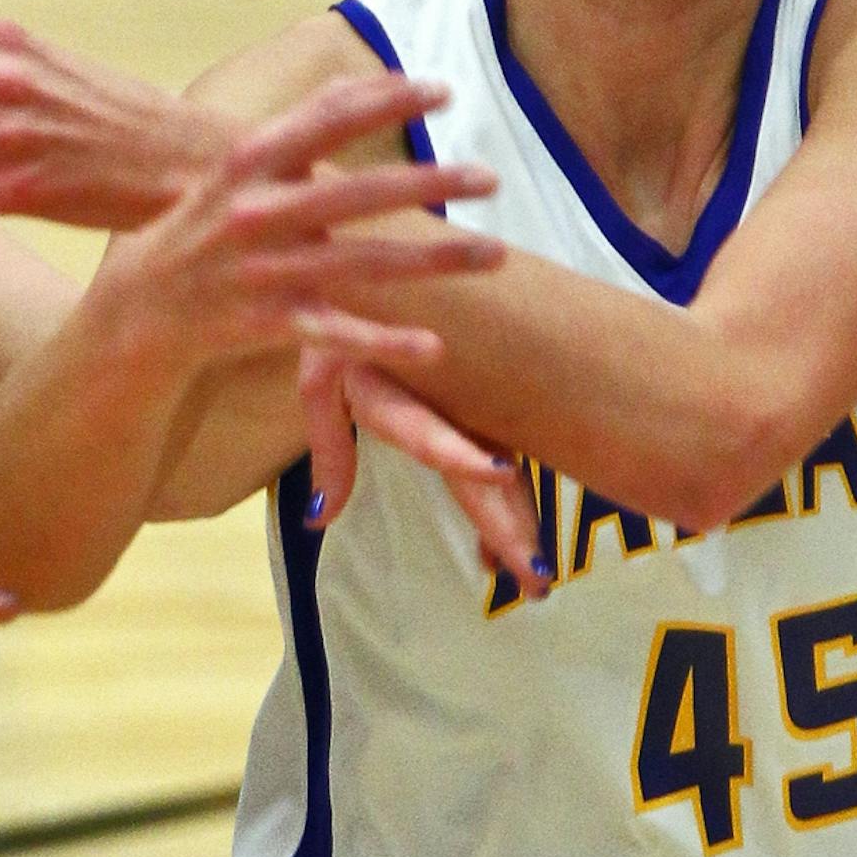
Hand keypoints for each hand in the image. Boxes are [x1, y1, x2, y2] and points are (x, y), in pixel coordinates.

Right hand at [91, 72, 504, 375]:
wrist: (134, 310)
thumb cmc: (198, 232)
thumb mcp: (232, 174)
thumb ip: (290, 142)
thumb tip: (355, 93)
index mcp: (247, 163)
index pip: (325, 117)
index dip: (386, 98)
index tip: (443, 88)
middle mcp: (254, 211)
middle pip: (358, 194)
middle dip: (431, 182)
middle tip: (491, 176)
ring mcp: (260, 269)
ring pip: (362, 264)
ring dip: (435, 261)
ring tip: (495, 255)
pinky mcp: (263, 323)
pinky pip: (333, 333)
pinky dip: (382, 341)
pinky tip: (433, 345)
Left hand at [300, 349, 546, 598]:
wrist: (373, 274)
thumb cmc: (340, 326)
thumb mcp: (321, 384)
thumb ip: (331, 453)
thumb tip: (319, 520)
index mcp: (396, 390)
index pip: (429, 430)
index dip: (461, 452)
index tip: (500, 475)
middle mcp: (448, 396)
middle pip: (485, 464)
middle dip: (511, 522)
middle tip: (537, 582)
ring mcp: (474, 396)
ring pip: (507, 463)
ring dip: (518, 520)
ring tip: (533, 578)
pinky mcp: (490, 394)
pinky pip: (505, 450)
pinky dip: (509, 502)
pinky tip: (506, 548)